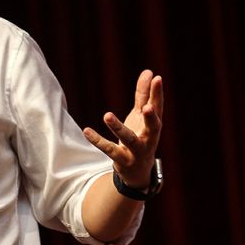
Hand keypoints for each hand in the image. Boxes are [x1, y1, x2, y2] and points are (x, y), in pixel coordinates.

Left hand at [83, 69, 162, 187]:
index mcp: (154, 125)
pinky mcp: (123, 160)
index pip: (158, 107)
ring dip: (119, 128)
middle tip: (147, 107)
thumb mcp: (141, 117)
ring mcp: (137, 151)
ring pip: (129, 140)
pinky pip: (109, 150)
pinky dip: (98, 141)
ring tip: (107, 115)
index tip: (157, 78)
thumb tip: (149, 72)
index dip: (158, 93)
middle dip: (150, 117)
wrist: (138, 173)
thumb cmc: (141, 138)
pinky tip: (86, 130)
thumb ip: (144, 96)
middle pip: (153, 128)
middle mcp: (149, 138)